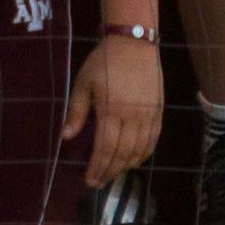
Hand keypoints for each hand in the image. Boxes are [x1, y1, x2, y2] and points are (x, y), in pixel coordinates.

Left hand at [62, 34, 162, 187]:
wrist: (134, 41)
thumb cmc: (104, 61)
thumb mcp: (83, 83)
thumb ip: (76, 112)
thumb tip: (65, 137)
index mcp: (111, 110)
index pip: (104, 149)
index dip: (97, 168)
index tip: (89, 180)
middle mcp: (132, 117)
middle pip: (122, 154)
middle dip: (109, 172)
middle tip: (98, 183)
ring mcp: (148, 115)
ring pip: (139, 151)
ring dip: (126, 167)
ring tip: (113, 174)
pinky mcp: (158, 111)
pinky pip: (153, 141)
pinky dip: (144, 155)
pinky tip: (134, 161)